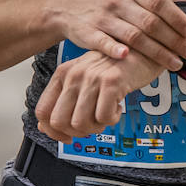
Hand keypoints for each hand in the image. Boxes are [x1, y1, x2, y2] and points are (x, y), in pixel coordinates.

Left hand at [35, 49, 163, 139]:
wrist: (142, 48)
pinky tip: (118, 108)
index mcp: (63, 73)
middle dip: (76, 132)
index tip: (68, 136)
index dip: (53, 131)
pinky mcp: (112, 82)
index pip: (43, 111)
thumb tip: (44, 127)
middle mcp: (74, 74)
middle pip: (59, 122)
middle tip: (92, 126)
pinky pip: (104, 118)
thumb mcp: (84, 79)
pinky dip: (112, 119)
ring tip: (107, 115)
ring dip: (96, 127)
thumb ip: (64, 101)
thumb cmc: (114, 67)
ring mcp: (92, 77)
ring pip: (80, 123)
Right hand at [47, 0, 185, 72]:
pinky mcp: (87, 31)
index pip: (160, 2)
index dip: (178, 19)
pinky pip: (103, 41)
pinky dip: (115, 49)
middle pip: (150, 22)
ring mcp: (102, 15)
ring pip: (132, 35)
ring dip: (155, 52)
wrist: (68, 3)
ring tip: (174, 64)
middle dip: (173, 40)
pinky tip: (128, 58)